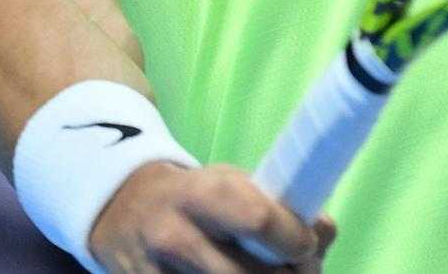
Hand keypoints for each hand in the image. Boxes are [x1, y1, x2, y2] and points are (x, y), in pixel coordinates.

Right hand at [88, 160, 336, 271]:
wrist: (124, 211)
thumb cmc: (194, 196)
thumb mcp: (229, 183)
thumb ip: (273, 204)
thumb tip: (324, 233)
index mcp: (202, 195)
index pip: (259, 221)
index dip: (295, 239)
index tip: (309, 245)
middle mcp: (177, 237)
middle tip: (304, 270)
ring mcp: (160, 273)